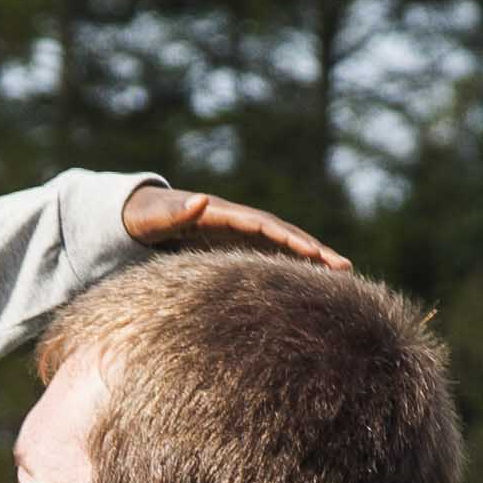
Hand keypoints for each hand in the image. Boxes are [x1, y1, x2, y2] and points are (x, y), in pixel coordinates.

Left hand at [120, 186, 346, 269]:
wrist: (138, 214)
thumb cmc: (143, 217)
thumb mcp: (154, 217)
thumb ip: (174, 213)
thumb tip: (200, 200)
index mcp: (221, 214)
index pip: (262, 225)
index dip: (288, 238)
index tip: (313, 253)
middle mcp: (237, 221)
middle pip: (283, 233)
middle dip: (313, 248)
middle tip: (343, 266)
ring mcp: (239, 233)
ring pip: (283, 245)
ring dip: (312, 258)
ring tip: (344, 273)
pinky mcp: (236, 246)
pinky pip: (271, 256)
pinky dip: (294, 266)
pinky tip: (314, 282)